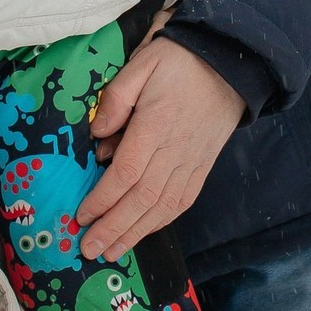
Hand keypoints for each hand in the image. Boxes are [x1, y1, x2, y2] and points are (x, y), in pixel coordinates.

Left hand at [75, 34, 244, 260]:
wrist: (229, 61)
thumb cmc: (179, 59)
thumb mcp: (142, 62)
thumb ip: (117, 97)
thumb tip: (97, 134)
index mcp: (156, 125)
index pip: (126, 173)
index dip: (103, 199)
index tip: (81, 216)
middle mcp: (175, 150)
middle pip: (141, 199)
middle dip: (113, 228)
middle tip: (88, 249)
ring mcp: (192, 161)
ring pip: (162, 207)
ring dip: (135, 233)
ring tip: (111, 251)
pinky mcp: (203, 166)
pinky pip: (182, 201)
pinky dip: (162, 221)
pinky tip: (144, 231)